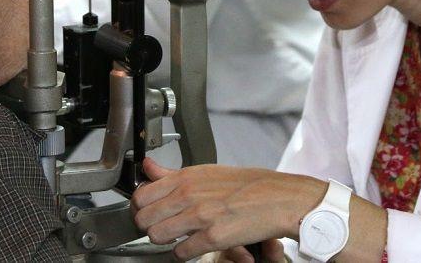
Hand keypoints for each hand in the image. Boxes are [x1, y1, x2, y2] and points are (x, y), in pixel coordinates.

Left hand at [132, 158, 324, 260]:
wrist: (279, 198)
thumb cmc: (246, 185)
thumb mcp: (206, 171)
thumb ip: (172, 174)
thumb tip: (148, 167)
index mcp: (186, 177)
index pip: (141, 195)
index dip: (141, 208)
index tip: (149, 212)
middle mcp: (188, 194)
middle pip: (143, 218)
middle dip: (150, 226)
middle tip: (163, 227)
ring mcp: (200, 216)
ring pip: (157, 237)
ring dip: (165, 241)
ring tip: (179, 237)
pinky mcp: (213, 237)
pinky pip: (181, 252)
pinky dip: (184, 253)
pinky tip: (195, 245)